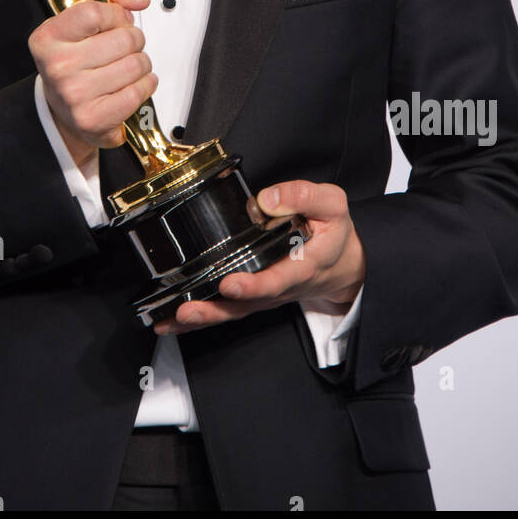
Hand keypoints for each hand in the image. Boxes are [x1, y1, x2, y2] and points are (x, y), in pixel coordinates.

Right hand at [28, 0, 157, 167]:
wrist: (65, 108)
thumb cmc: (78, 55)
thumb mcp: (86, 11)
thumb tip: (137, 0)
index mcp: (48, 37)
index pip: (94, 12)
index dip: (116, 15)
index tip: (115, 21)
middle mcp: (57, 66)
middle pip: (124, 39)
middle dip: (134, 40)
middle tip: (123, 47)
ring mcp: (74, 94)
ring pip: (136, 65)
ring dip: (140, 64)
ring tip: (125, 66)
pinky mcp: (93, 117)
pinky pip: (138, 92)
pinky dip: (144, 86)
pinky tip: (130, 84)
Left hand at [153, 179, 365, 334]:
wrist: (344, 263)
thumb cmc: (334, 232)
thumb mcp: (332, 205)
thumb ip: (303, 196)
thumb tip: (265, 199)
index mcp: (302, 265)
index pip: (276, 279)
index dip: (254, 285)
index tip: (231, 284)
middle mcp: (280, 287)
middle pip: (247, 304)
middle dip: (217, 309)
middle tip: (188, 310)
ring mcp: (266, 296)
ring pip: (234, 311)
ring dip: (203, 317)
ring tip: (174, 319)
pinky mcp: (255, 297)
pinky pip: (228, 310)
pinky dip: (201, 319)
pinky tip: (173, 322)